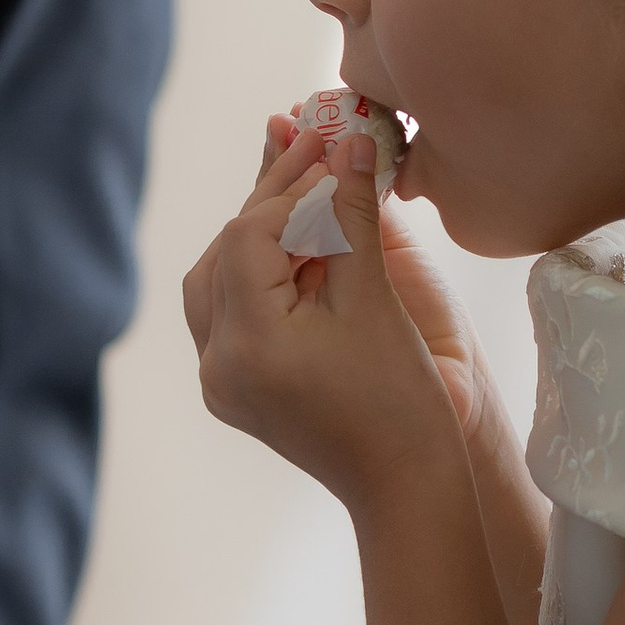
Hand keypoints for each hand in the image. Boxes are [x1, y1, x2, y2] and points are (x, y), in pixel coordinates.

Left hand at [183, 123, 463, 510]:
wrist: (406, 485)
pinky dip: (259, 272)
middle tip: (315, 151)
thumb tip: (349, 139)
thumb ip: (352, 213)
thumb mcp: (375, 297)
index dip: (291, 187)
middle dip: (271, 201)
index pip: (249, 234)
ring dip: (260, 234)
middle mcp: (217, 364)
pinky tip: (299, 245)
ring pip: (218, 279)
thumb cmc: (402, 400)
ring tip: (307, 194)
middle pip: (225, 253)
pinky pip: (229, 312)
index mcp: (247, 345)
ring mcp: (219, 382)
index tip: (332, 151)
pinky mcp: (233, 390)